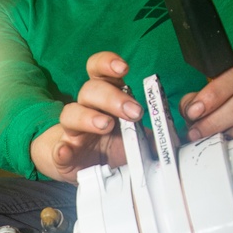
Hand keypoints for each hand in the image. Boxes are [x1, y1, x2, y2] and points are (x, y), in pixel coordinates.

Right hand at [30, 52, 142, 182]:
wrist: (84, 169)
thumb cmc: (110, 147)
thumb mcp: (135, 139)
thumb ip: (153, 136)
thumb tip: (175, 139)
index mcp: (104, 100)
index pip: (99, 71)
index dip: (107, 63)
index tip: (124, 68)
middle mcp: (86, 109)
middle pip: (89, 90)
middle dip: (112, 97)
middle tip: (134, 112)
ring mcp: (72, 132)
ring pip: (70, 114)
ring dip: (88, 117)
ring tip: (105, 125)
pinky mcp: (62, 154)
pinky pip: (57, 149)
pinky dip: (60, 149)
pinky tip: (66, 151)